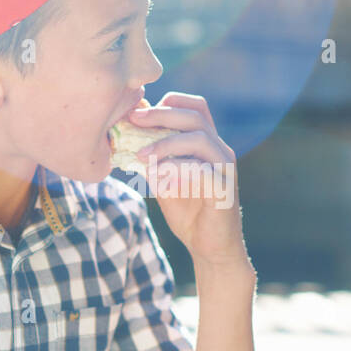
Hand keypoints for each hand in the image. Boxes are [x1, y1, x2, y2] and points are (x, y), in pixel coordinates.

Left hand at [127, 93, 249, 271]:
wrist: (210, 247)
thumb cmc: (187, 212)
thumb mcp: (163, 179)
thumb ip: (152, 158)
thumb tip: (126, 134)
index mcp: (207, 144)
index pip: (195, 107)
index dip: (168, 103)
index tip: (138, 111)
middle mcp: (220, 151)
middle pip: (195, 117)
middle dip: (161, 115)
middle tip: (134, 120)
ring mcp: (225, 169)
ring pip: (200, 139)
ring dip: (166, 143)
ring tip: (140, 154)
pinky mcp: (224, 189)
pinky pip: (202, 170)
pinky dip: (176, 169)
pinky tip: (155, 177)